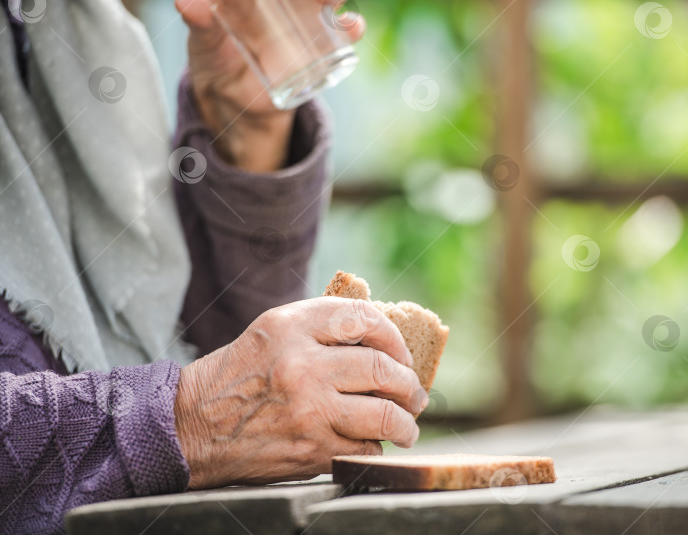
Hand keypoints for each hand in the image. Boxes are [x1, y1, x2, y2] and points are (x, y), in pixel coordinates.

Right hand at [174, 297, 427, 488]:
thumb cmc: (237, 375)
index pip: (365, 319)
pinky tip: (372, 444)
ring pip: (384, 415)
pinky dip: (376, 448)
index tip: (402, 355)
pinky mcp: (309, 449)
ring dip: (406, 424)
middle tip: (414, 394)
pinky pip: (364, 449)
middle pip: (383, 370)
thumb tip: (381, 338)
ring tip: (408, 426)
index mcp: (292, 326)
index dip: (395, 338)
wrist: (192, 426)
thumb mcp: (271, 332)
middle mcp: (302, 364)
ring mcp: (308, 409)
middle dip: (409, 385)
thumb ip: (320, 328)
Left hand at [175, 0, 364, 172]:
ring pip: (325, 0)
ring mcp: (303, 18)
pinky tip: (354, 27)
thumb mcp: (204, 44)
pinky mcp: (318, 44)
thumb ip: (199, 24)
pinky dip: (350, 27)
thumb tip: (187, 2)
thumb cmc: (215, 61)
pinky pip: (339, 30)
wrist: (237, 100)